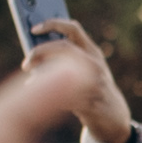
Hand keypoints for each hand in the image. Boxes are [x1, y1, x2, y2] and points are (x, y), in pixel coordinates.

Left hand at [25, 17, 137, 142]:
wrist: (115, 117)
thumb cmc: (92, 90)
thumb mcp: (86, 69)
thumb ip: (68, 58)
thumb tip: (35, 54)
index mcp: (93, 52)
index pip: (73, 28)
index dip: (52, 24)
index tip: (33, 29)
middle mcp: (95, 64)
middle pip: (64, 47)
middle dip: (40, 52)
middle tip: (26, 62)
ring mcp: (96, 83)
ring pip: (63, 72)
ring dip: (42, 75)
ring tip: (29, 81)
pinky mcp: (92, 102)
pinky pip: (65, 96)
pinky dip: (47, 95)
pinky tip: (37, 97)